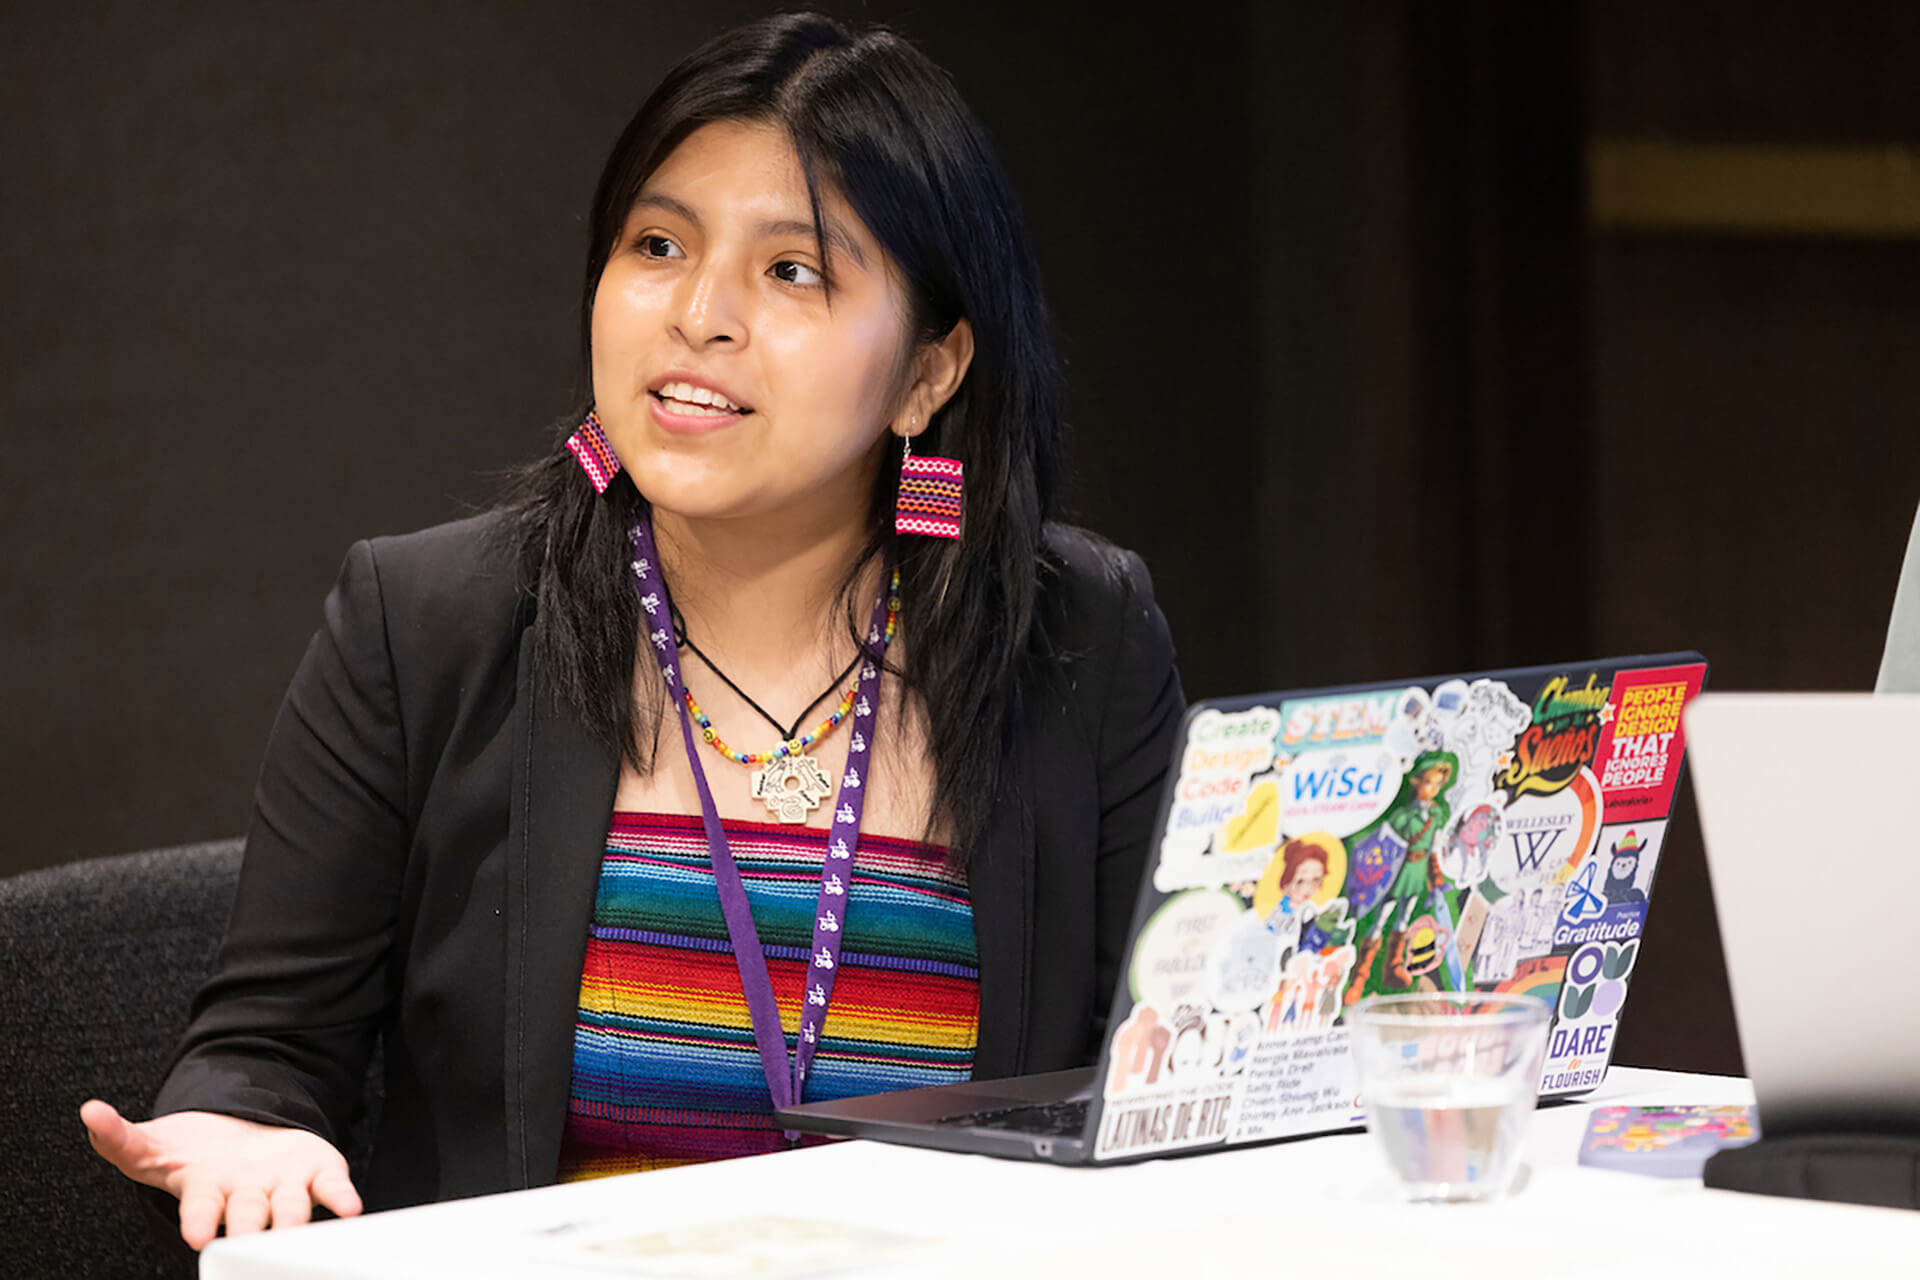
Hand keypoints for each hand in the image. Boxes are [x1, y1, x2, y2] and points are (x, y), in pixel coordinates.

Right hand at [80, 1100, 361, 1249]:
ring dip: (294, 1219)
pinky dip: (341, 1198)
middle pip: (247, 1215)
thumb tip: (90, 1112)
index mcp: (207, 1190)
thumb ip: (121, 1136)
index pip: (200, 1208)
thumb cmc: (194, 1156)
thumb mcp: (154, 1145)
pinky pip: (330, 1189)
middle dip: (248, 1229)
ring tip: (296, 1231)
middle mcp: (247, 1196)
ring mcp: (283, 1188)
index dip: (198, 1220)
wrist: (240, 1144)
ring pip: (289, 1208)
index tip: (197, 1235)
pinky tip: (351, 1208)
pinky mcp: (316, 1174)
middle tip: (249, 1243)